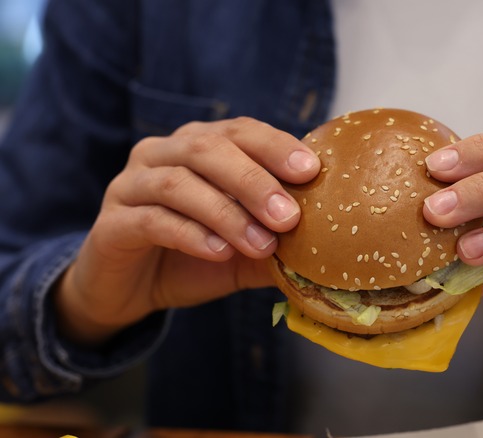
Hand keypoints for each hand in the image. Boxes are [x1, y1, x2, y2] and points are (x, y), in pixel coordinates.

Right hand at [55, 117, 319, 344]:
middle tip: (289, 216)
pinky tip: (220, 253)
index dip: (274, 145)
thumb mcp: (246, 250)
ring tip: (262, 244)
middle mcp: (161, 154)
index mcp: (198, 146)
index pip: (239, 131)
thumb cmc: (194, 257)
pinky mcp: (112, 223)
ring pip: (178, 182)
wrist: (129, 289)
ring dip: (226, 213)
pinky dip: (191, 235)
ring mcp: (130, 185)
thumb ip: (280, 242)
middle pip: (207, 149)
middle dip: (254, 181)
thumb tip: (331, 249)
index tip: (311, 170)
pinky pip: (151, 220)